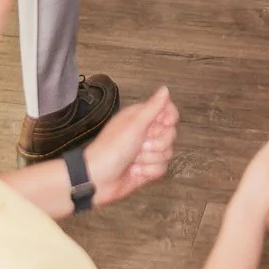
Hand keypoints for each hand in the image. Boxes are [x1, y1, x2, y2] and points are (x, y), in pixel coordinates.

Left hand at [84, 86, 178, 208]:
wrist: (98, 179)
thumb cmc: (111, 149)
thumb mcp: (134, 125)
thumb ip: (152, 107)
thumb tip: (165, 89)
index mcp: (141, 118)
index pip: (167, 111)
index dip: (169, 118)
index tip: (164, 124)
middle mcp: (144, 133)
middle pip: (170, 134)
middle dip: (158, 143)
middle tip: (141, 145)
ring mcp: (146, 152)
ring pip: (168, 153)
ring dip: (150, 159)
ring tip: (134, 160)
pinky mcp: (147, 168)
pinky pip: (162, 168)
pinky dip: (149, 171)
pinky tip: (135, 171)